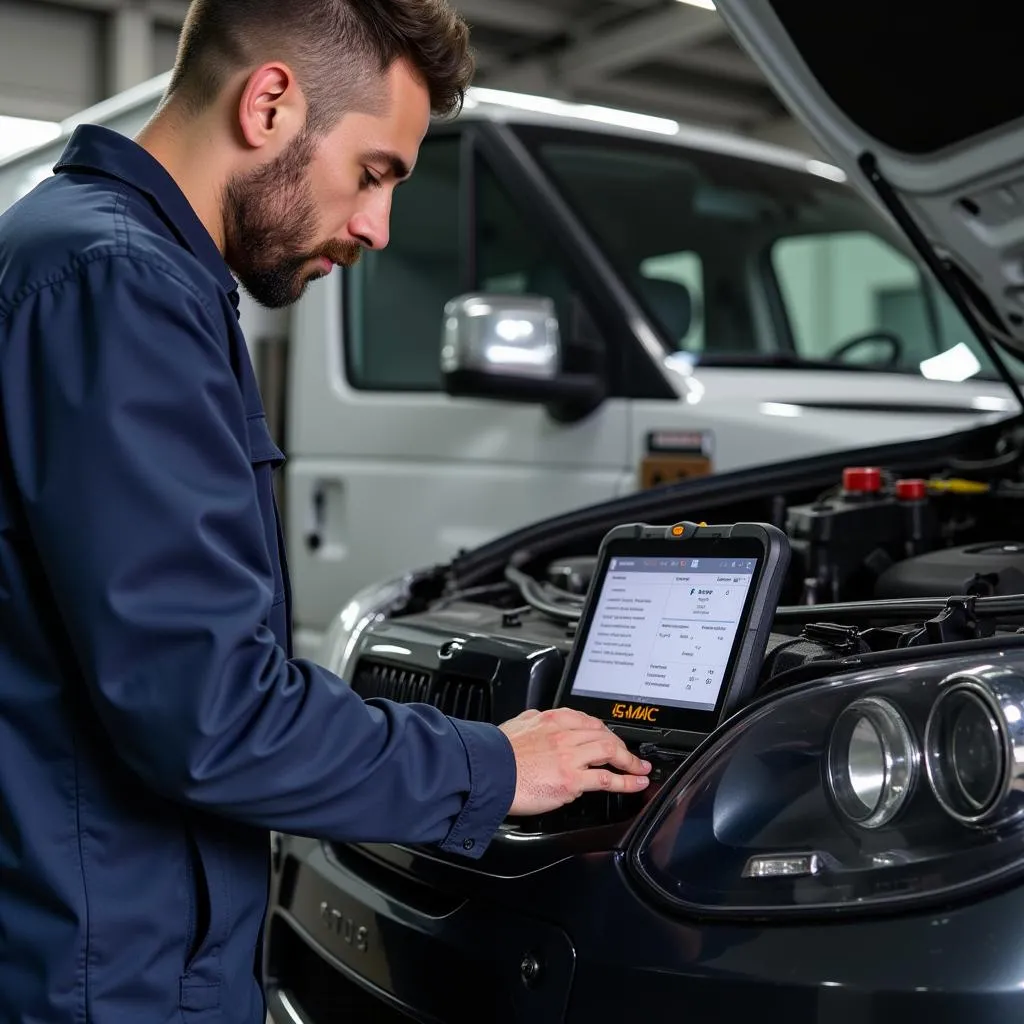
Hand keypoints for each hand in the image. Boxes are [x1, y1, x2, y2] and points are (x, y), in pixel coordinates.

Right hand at [498, 707, 651, 815]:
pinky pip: (607, 778)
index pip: (587, 720)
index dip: (603, 731)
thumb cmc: (496, 754)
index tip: (609, 737)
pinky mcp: (572, 779)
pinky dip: (627, 780)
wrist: (488, 772)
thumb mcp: (517, 724)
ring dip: (629, 761)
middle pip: (604, 734)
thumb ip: (531, 721)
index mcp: (552, 719)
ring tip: (639, 769)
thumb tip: (536, 719)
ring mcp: (570, 756)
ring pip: (610, 751)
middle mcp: (565, 734)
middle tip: (631, 756)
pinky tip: (636, 783)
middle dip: (621, 745)